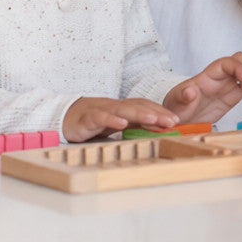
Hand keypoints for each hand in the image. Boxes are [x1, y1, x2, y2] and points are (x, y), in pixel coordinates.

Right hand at [63, 96, 178, 142]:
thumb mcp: (117, 125)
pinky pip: (100, 117)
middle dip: (156, 112)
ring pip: (123, 110)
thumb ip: (134, 127)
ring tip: (154, 118)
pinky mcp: (87, 118)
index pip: (145, 106)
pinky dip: (112, 119)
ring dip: (140, 114)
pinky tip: (122, 124)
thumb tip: (157, 134)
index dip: (160, 111)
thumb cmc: (94, 121)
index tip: (176, 120)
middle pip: (138, 106)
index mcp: (123, 108)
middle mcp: (115, 107)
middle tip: (172, 120)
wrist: (65, 117)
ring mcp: (101, 110)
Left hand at [163, 53, 241, 123]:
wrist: (179, 118)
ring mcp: (229, 85)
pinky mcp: (234, 95)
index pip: (227, 63)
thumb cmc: (176, 107)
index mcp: (208, 76)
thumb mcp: (176, 103)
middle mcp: (220, 77)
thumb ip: (182, 96)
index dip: (239, 68)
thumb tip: (191, 90)